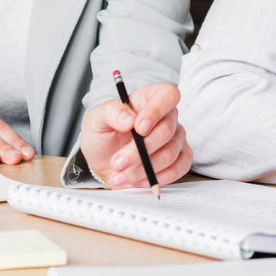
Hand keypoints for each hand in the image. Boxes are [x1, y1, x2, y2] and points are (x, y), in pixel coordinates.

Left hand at [77, 82, 191, 188]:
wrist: (103, 163)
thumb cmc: (102, 136)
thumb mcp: (96, 119)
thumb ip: (111, 112)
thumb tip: (129, 119)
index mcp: (149, 99)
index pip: (167, 95)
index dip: (156, 111)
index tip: (138, 128)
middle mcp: (167, 116)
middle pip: (167, 130)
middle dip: (139, 151)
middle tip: (117, 162)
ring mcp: (176, 138)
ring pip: (170, 153)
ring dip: (143, 168)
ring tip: (121, 175)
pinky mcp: (179, 158)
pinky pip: (179, 168)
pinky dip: (157, 178)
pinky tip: (137, 180)